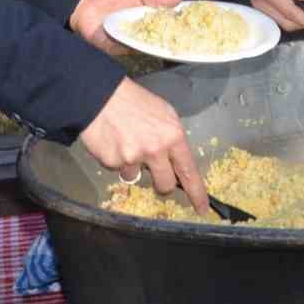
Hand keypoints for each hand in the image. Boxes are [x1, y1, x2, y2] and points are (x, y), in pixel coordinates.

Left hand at [70, 0, 181, 55]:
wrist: (85, 2)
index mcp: (149, 16)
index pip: (168, 22)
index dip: (181, 24)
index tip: (195, 25)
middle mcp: (144, 30)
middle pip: (163, 38)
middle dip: (175, 38)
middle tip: (190, 38)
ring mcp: (133, 41)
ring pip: (150, 46)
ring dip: (160, 44)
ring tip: (175, 43)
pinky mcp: (120, 48)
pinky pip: (133, 49)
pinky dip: (141, 47)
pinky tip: (152, 44)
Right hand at [80, 77, 207, 214]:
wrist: (101, 96)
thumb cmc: (135, 102)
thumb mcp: (164, 114)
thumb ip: (172, 138)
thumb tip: (175, 160)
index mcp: (173, 136)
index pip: (189, 171)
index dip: (197, 193)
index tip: (202, 208)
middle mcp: (155, 150)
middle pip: (165, 185)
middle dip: (162, 182)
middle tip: (154, 169)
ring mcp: (133, 159)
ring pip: (137, 177)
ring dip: (134, 166)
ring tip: (126, 143)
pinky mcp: (113, 163)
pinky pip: (118, 170)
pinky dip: (117, 160)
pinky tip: (113, 142)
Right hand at [248, 0, 303, 32]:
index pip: (288, 11)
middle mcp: (261, 4)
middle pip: (285, 22)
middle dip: (302, 23)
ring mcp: (260, 8)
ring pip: (282, 23)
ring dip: (297, 22)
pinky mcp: (261, 10)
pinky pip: (278, 20)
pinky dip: (290, 19)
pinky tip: (298, 14)